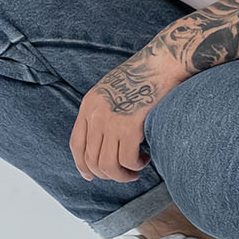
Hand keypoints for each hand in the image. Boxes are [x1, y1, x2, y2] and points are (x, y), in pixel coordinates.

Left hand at [70, 53, 183, 181]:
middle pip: (91, 160)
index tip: (90, 176)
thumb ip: (102, 111)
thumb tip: (103, 139)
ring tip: (136, 170)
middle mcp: (95, 114)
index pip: (76, 144)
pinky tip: (145, 157)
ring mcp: (110, 121)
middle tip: (125, 174)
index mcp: (88, 105)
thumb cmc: (143, 76)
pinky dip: (136, 165)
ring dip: (123, 175)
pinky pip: (127, 160)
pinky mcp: (129, 126)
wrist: (162, 62)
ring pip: (108, 165)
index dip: (82, 165)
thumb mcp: (111, 90)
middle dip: (108, 174)